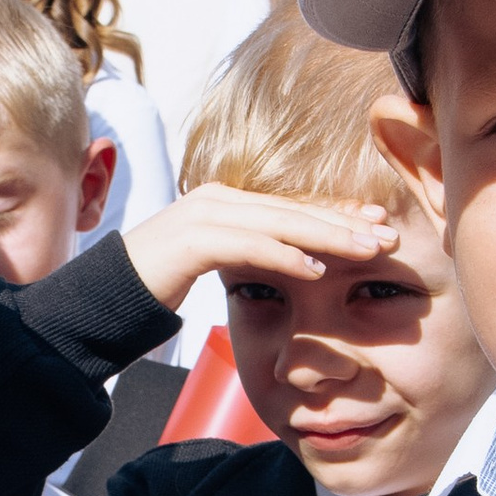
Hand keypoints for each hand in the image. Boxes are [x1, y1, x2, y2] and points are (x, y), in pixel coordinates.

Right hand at [124, 183, 396, 317]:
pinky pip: (249, 245)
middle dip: (344, 222)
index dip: (337, 213)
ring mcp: (203, 215)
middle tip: (389, 236)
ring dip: (328, 237)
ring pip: (279, 222)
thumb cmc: (161, 281)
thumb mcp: (215, 262)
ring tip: (367, 251)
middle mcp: (218, 199)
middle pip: (293, 209)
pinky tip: (316, 270)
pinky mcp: (191, 241)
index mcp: (226, 201)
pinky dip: (286, 256)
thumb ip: (251, 253)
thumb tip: (297, 261)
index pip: (292, 204)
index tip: (378, 224)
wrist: (106, 295)